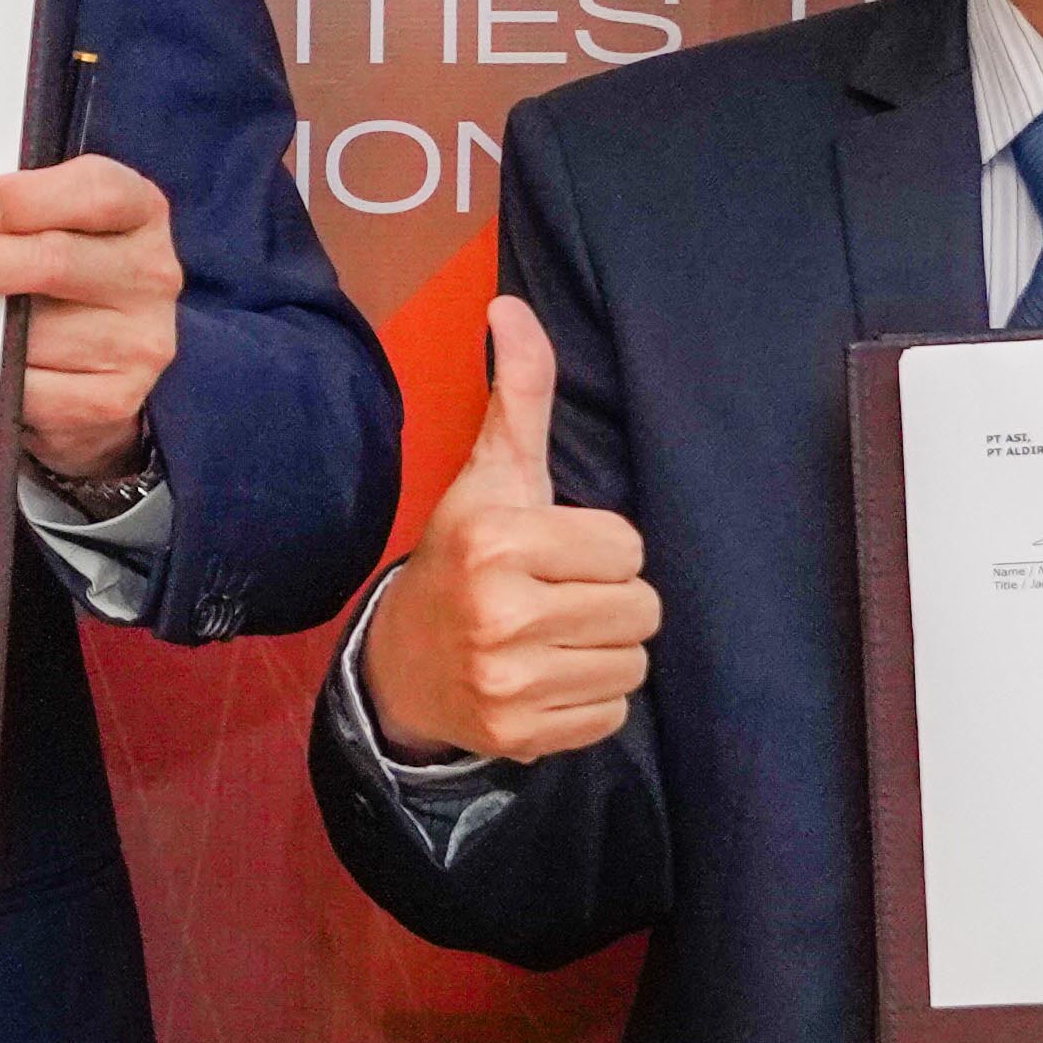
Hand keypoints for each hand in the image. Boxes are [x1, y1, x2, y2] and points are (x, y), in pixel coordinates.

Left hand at [0, 150, 183, 497]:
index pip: (95, 192)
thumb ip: (13, 215)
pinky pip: (31, 388)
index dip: (28, 199)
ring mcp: (139, 340)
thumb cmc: (58, 276)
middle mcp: (150, 273)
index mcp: (138, 210)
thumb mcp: (53, 226)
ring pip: (33, 333)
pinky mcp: (114, 397)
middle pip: (53, 262)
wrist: (96, 369)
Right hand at [351, 296, 655, 765]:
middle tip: (558, 597)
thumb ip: (520, 395)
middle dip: (609, 600)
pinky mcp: (521, 736)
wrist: (401, 665)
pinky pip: (611, 715)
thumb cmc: (464, 557)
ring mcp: (509, 682)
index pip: (627, 547)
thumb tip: (512, 306)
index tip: (555, 552)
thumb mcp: (492, 475)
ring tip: (554, 638)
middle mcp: (501, 613)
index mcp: (497, 540)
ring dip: (603, 651)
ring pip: (632, 663)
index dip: (600, 548)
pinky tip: (547, 679)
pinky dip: (588, 700)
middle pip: (640, 608)